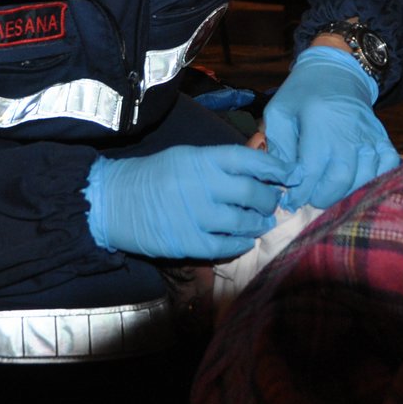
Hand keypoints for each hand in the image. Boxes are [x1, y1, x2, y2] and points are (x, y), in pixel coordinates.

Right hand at [85, 144, 293, 259]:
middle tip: (272, 202)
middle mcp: (201, 185)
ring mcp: (195, 216)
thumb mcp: (185, 156)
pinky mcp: (187, 242)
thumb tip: (259, 172)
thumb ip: (219, 163)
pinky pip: (226, 247)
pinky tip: (244, 240)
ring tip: (261, 222)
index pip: (249, 160)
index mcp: (201, 159)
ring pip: (243, 222)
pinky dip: (240, 244)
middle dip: (269, 200)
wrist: (113, 201)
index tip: (289, 174)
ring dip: (258, 223)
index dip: (274, 167)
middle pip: (253, 193)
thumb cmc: (153, 175)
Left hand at [262, 46, 400, 209]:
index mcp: (319, 122)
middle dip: (321, 198)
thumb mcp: (279, 112)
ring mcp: (369, 136)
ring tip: (328, 193)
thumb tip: (284, 180)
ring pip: (363, 180)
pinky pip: (387, 168)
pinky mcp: (382, 138)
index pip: (311, 170)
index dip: (300, 192)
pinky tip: (356, 183)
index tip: (290, 199)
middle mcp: (348, 131)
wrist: (336, 71)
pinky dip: (373, 182)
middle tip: (309, 198)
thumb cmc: (302, 94)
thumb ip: (278, 147)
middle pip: (340, 180)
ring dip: (345, 194)